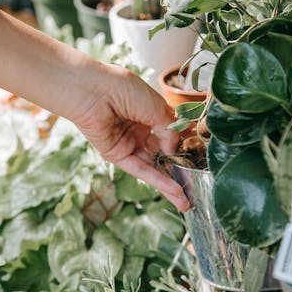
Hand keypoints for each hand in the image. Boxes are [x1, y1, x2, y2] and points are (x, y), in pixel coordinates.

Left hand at [69, 64, 189, 211]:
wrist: (93, 91)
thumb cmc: (123, 90)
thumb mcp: (156, 107)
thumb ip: (169, 131)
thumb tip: (174, 150)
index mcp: (148, 112)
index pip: (170, 133)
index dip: (183, 146)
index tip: (198, 159)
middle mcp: (138, 129)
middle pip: (162, 155)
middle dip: (178, 173)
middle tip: (194, 190)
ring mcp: (128, 143)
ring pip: (152, 167)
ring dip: (169, 184)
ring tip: (187, 201)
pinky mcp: (116, 155)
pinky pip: (140, 170)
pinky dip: (157, 180)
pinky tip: (174, 190)